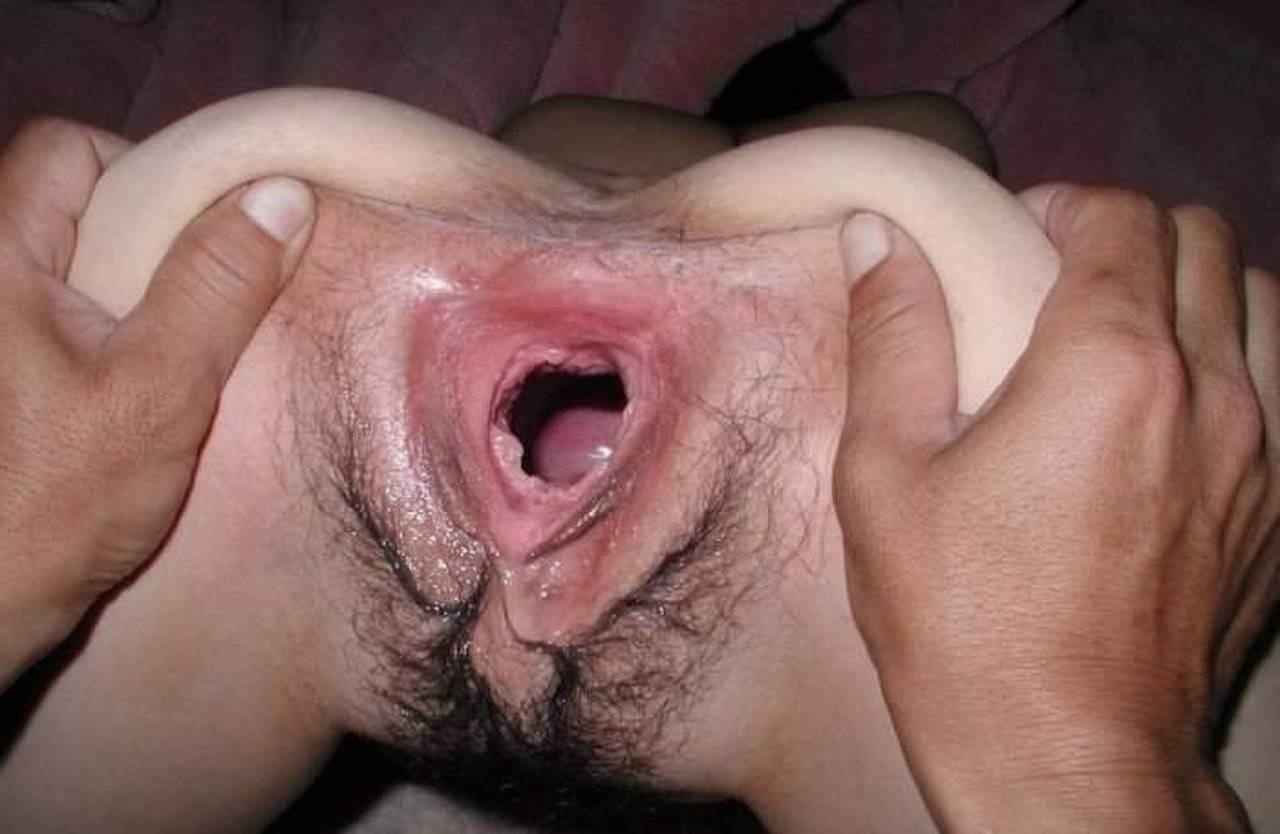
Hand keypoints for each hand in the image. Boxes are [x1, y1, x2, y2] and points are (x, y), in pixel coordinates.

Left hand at [0, 118, 313, 688]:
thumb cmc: (56, 500)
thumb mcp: (160, 387)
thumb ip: (219, 285)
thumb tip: (283, 194)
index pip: (70, 148)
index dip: (149, 178)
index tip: (202, 249)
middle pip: (63, 201)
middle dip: (141, 245)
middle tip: (192, 312)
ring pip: (58, 262)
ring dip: (120, 295)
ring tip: (163, 357)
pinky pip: (46, 315)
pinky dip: (92, 333)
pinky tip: (121, 393)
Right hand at [834, 187, 1279, 832]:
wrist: (1065, 759)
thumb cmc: (960, 624)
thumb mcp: (885, 477)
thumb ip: (892, 340)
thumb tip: (881, 238)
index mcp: (1108, 369)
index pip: (1121, 218)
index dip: (1061, 207)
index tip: (1011, 243)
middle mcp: (1209, 394)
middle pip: (1204, 241)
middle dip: (1128, 235)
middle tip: (1058, 282)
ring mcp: (1262, 455)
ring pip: (1263, 303)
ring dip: (1195, 290)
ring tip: (1126, 335)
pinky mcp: (1279, 512)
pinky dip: (1236, 360)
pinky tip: (1172, 408)